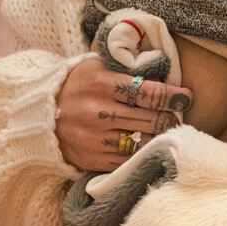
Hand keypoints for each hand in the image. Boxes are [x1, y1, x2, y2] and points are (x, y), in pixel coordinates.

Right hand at [55, 55, 191, 172]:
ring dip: (160, 138)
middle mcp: (97, 112)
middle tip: (179, 115)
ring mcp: (94, 139)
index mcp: (100, 83)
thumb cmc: (77, 85)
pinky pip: (129, 161)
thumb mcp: (96, 65)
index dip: (174, 96)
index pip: (149, 92)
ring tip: (168, 132)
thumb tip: (163, 67)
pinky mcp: (92, 159)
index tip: (187, 97)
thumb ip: (125, 65)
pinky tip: (150, 147)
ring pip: (144, 143)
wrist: (39, 115)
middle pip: (152, 120)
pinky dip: (143, 155)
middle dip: (171, 118)